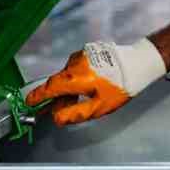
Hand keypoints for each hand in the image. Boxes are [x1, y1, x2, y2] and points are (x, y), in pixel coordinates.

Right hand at [26, 38, 166, 125]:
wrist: (140, 63)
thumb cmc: (123, 86)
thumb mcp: (99, 107)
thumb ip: (75, 114)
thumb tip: (57, 118)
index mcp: (77, 77)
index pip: (50, 88)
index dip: (37, 97)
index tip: (29, 103)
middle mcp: (76, 63)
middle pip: (58, 82)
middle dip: (55, 97)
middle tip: (55, 110)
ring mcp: (82, 55)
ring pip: (67, 75)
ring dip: (68, 88)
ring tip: (78, 101)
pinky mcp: (89, 51)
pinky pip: (76, 67)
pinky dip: (76, 78)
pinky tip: (87, 87)